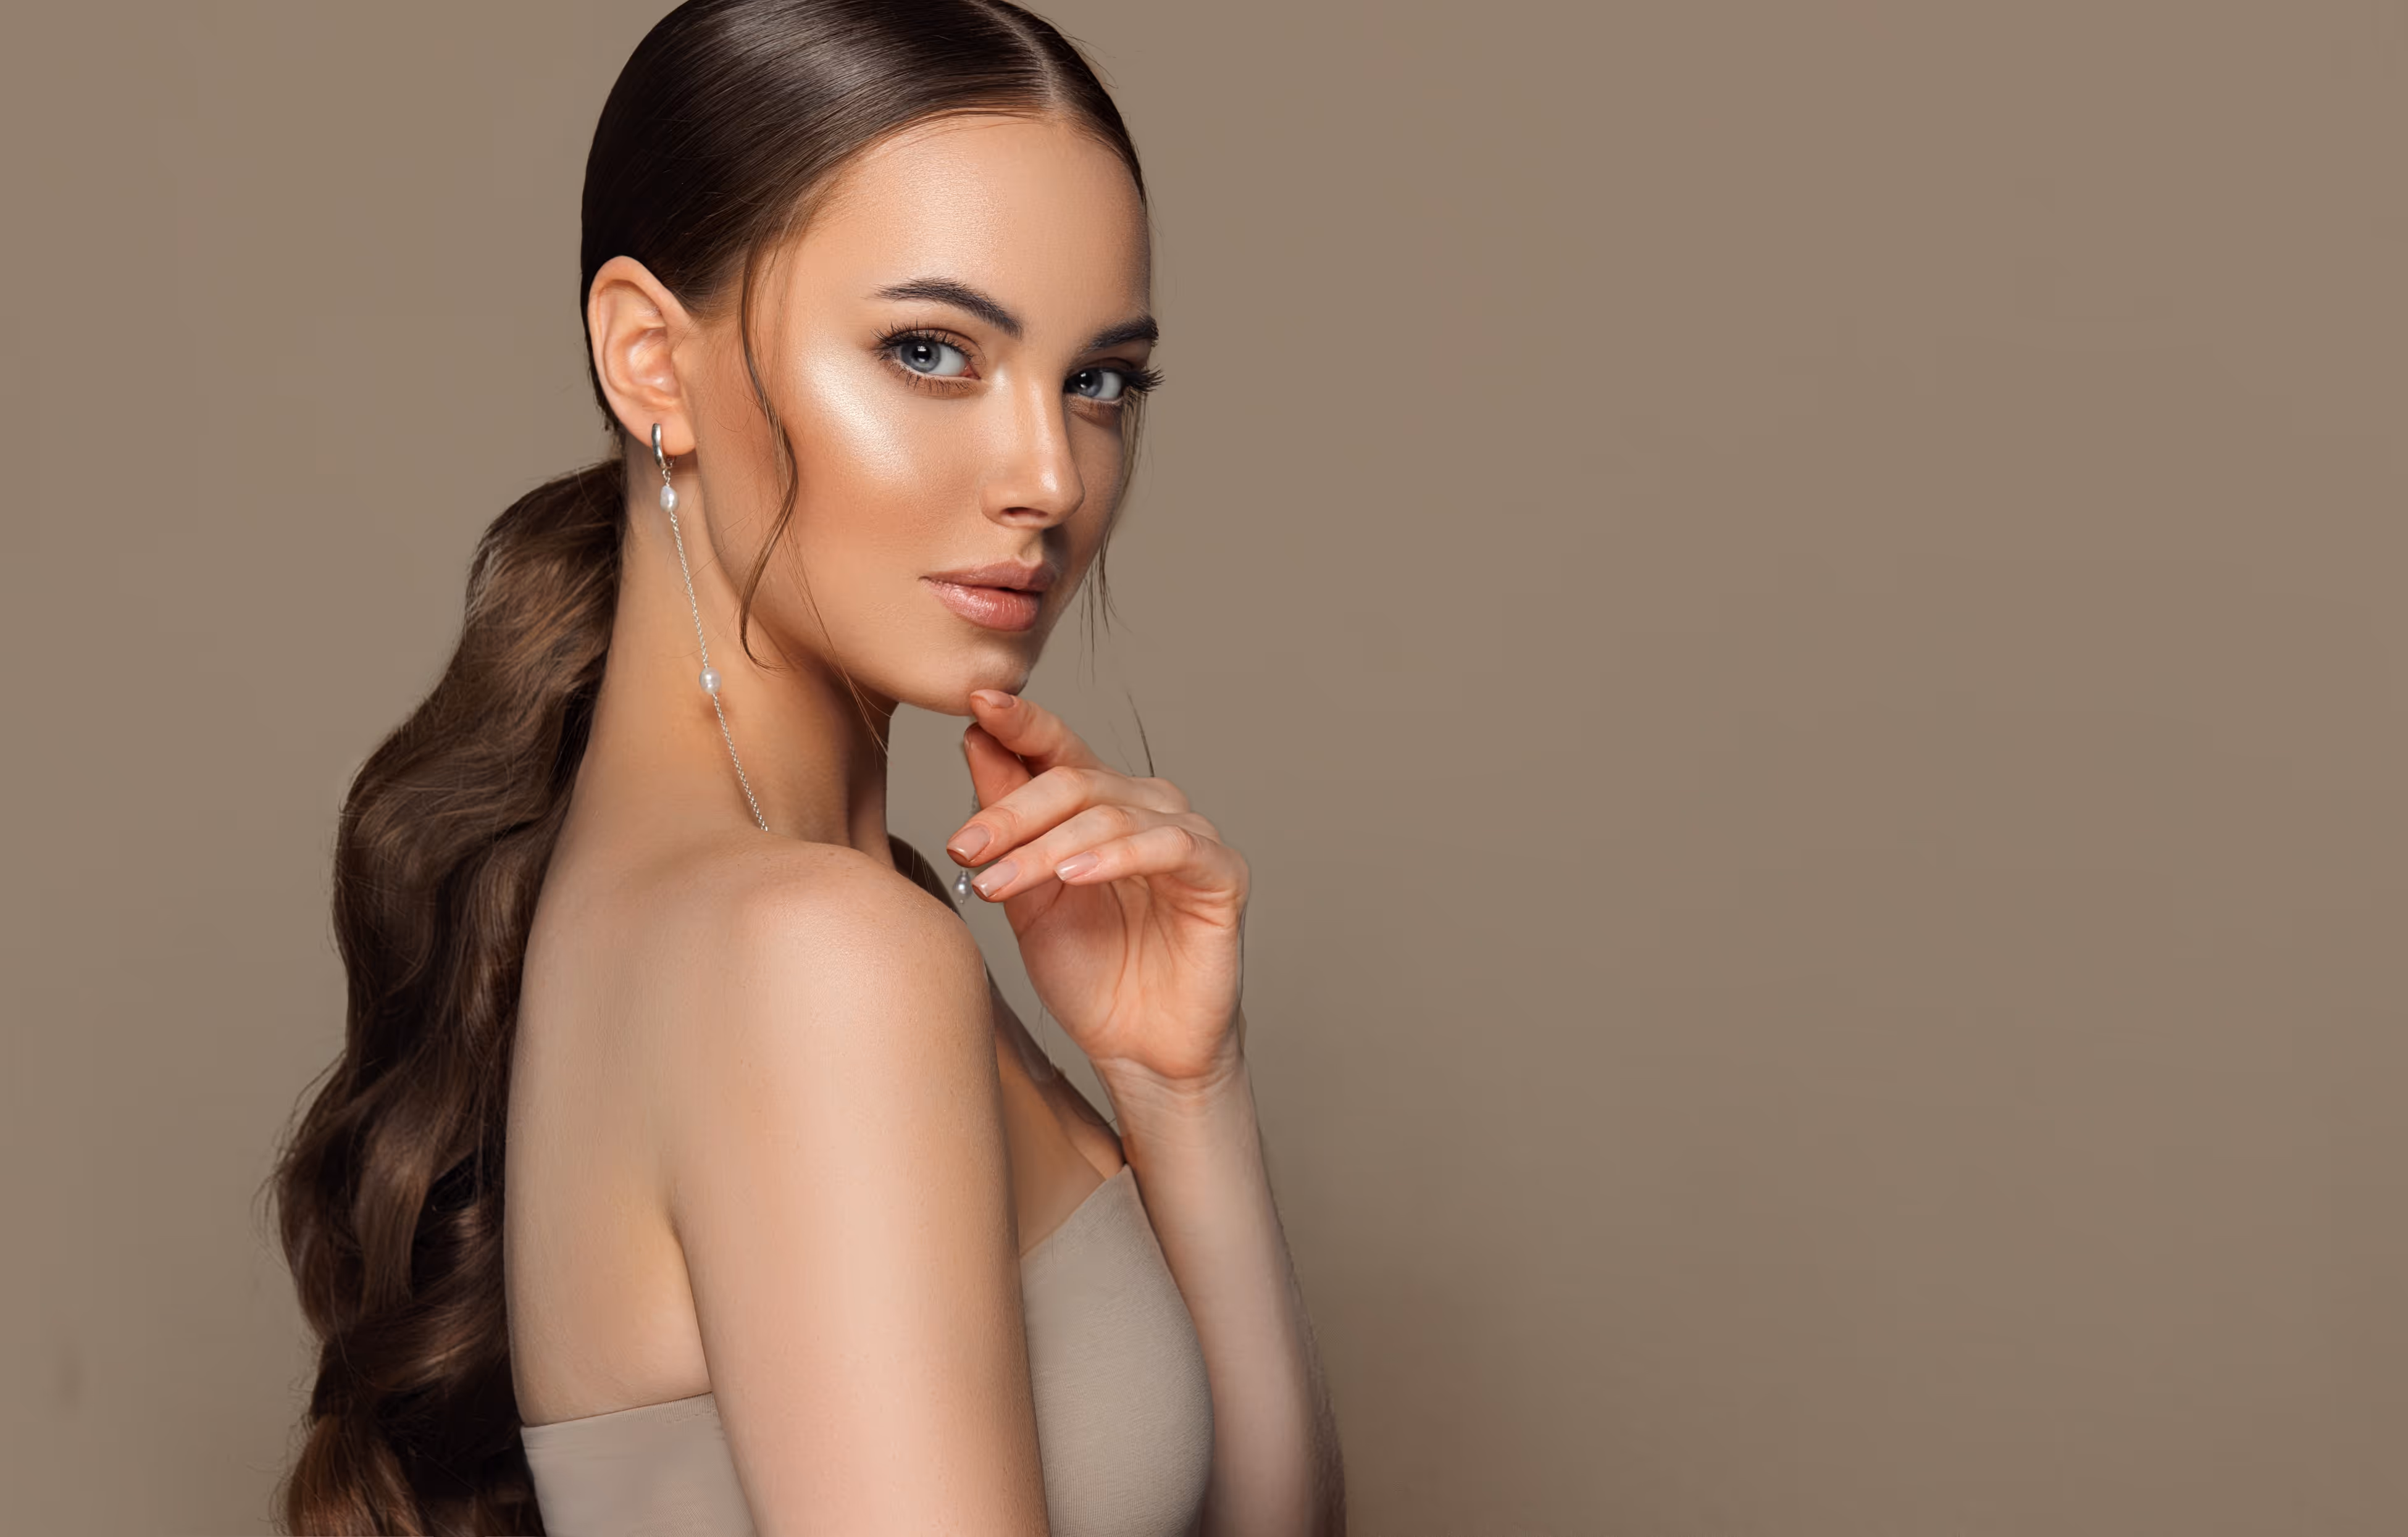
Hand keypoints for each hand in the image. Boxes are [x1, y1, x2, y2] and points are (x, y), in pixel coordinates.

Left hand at [945, 689, 1245, 1089]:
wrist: (1138, 1050)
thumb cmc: (1089, 974)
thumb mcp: (1027, 894)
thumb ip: (1008, 821)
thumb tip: (976, 738)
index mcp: (1102, 804)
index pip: (1060, 747)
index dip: (1021, 721)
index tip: (977, 702)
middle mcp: (1148, 808)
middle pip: (1075, 780)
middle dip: (1012, 812)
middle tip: (965, 847)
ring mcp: (1189, 837)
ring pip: (1112, 814)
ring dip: (1047, 845)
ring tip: (1000, 881)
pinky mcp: (1221, 875)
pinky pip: (1169, 847)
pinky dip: (1117, 856)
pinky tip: (1074, 875)